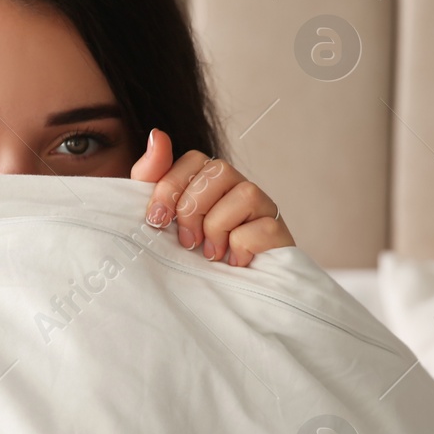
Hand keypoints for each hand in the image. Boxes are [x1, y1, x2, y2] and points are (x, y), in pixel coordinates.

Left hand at [130, 129, 292, 266]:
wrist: (222, 298)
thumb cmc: (190, 257)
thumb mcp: (162, 219)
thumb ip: (153, 178)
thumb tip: (157, 135)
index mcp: (209, 183)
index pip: (194, 160)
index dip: (170, 187)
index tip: (156, 221)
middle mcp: (238, 188)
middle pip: (219, 171)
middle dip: (192, 208)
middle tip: (186, 242)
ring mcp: (263, 208)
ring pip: (245, 193)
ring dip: (217, 228)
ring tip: (211, 254)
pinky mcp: (279, 233)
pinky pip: (263, 227)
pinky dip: (240, 247)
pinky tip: (233, 262)